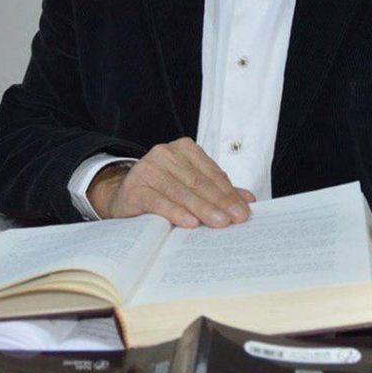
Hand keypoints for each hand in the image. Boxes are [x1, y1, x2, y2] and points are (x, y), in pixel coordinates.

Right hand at [87, 137, 254, 227]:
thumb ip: (218, 191)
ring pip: (181, 191)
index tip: (244, 211)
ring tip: (219, 223)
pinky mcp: (135, 188)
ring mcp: (148, 169)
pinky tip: (189, 222)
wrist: (123, 198)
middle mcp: (165, 153)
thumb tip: (248, 200)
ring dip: (202, 208)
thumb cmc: (162, 192)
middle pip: (199, 182)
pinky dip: (175, 212)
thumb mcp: (190, 187)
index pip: (212, 172)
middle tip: (236, 220)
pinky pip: (158, 201)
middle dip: (220, 202)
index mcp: (184, 149)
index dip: (229, 193)